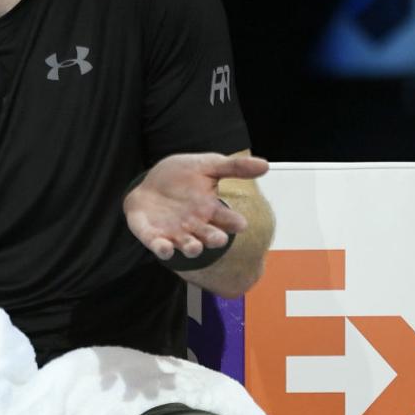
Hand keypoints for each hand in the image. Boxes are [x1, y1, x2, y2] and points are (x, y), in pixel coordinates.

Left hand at [123, 153, 268, 259]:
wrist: (149, 183)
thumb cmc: (181, 177)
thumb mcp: (207, 165)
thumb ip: (234, 167)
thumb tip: (265, 165)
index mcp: (212, 210)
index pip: (227, 219)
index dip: (234, 222)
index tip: (240, 223)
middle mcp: (197, 226)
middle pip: (210, 237)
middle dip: (214, 239)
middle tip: (219, 239)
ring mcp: (175, 234)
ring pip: (188, 246)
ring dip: (192, 248)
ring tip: (194, 247)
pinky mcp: (154, 237)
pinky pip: (160, 247)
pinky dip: (163, 249)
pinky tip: (165, 248)